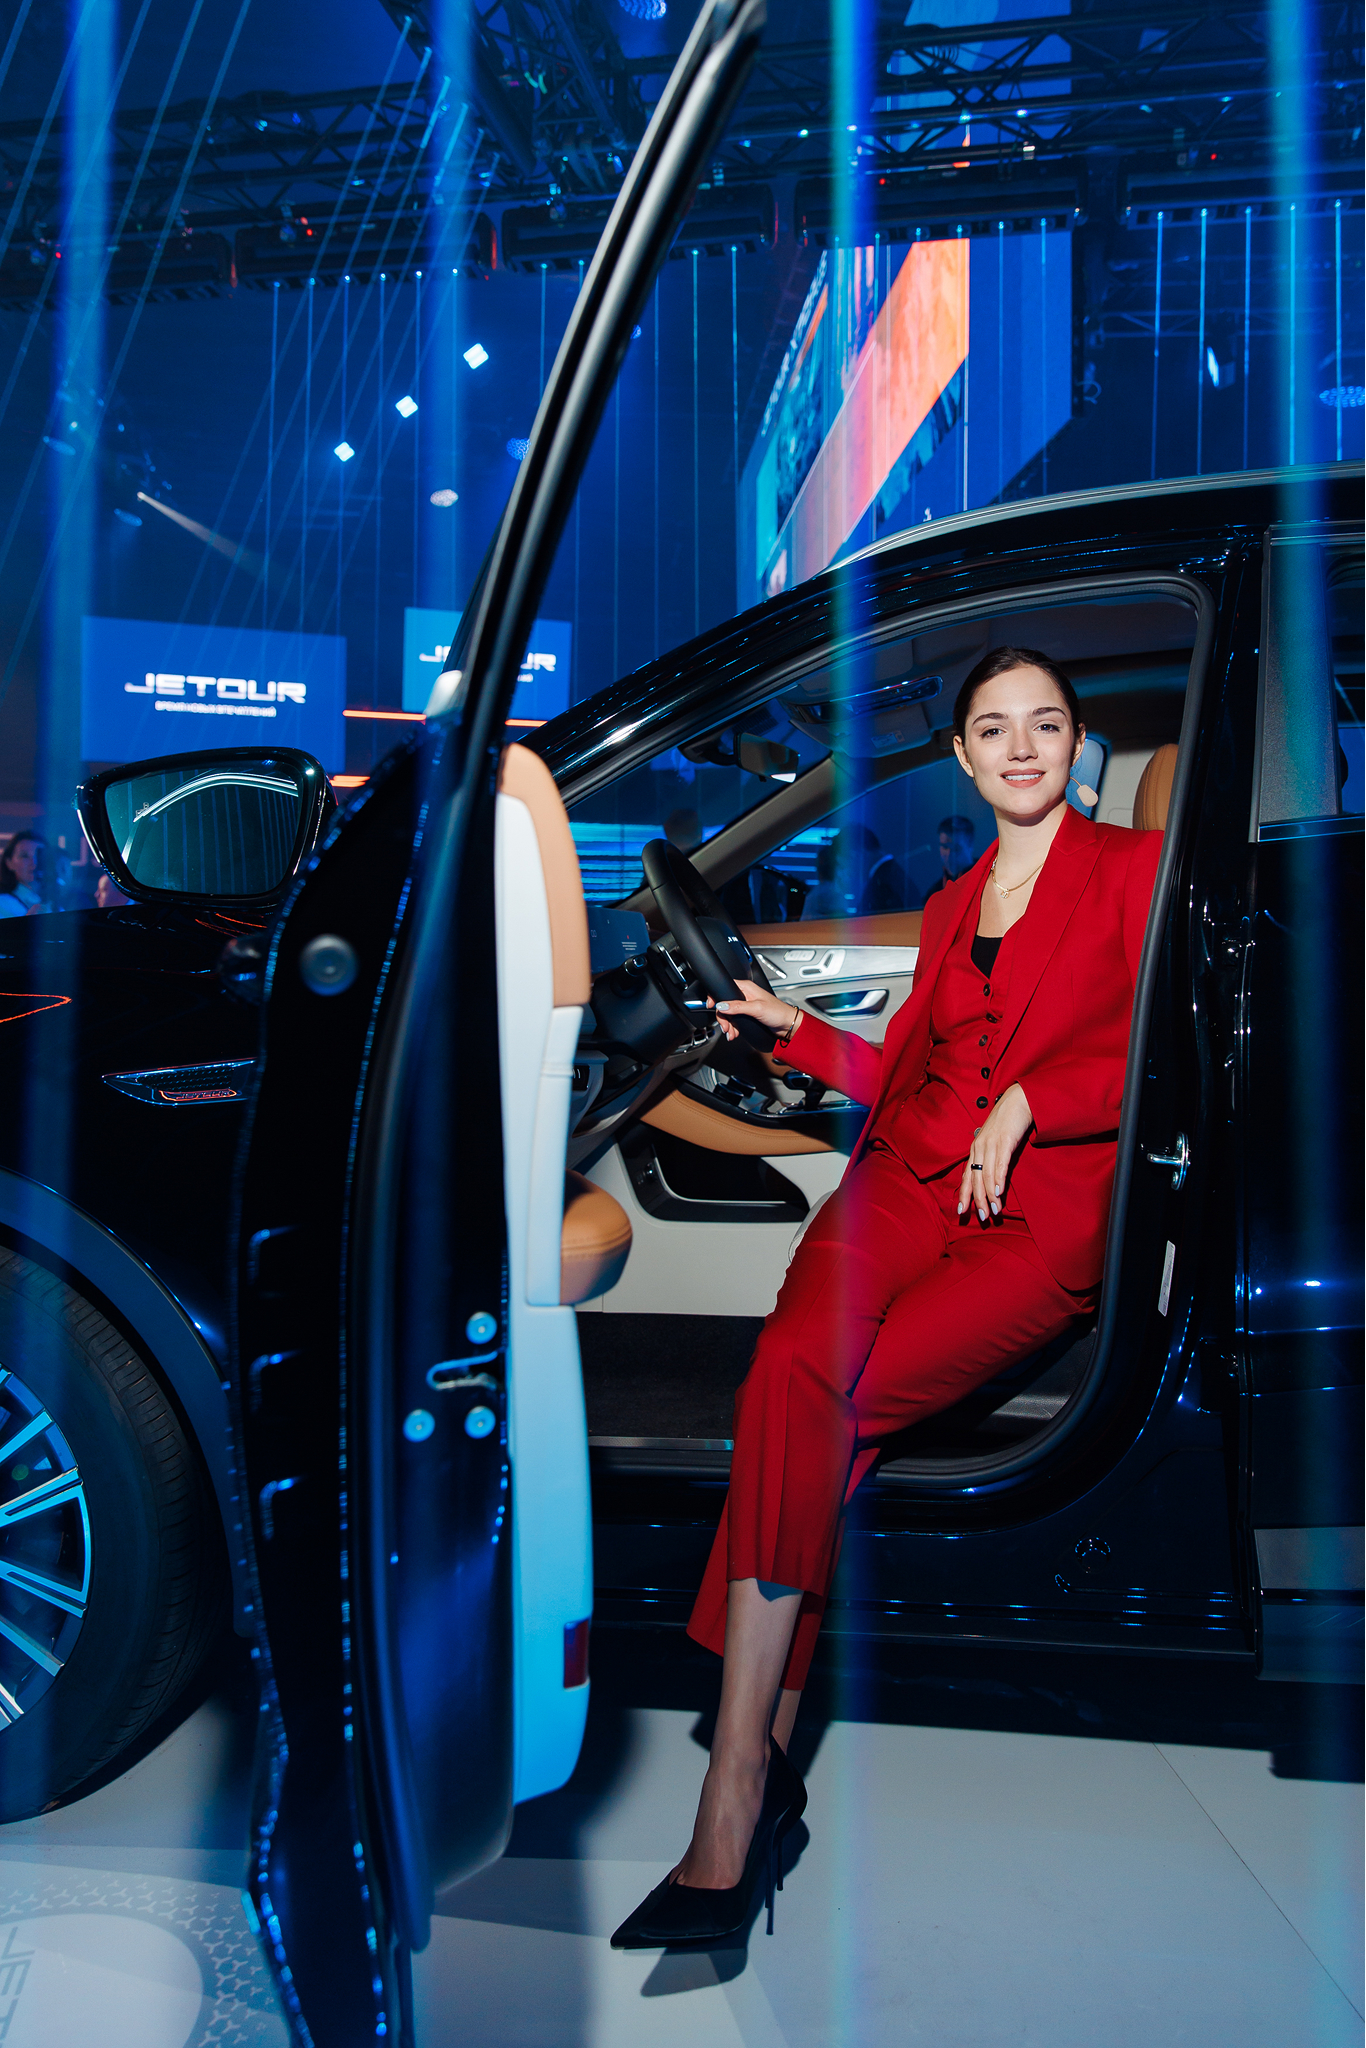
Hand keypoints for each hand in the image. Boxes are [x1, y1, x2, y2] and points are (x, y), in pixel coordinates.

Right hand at [709, 978, 799, 1043]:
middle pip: (724, 1004)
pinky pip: (734, 1020)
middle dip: (723, 1018)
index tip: (712, 1006)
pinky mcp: (747, 1014)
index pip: (724, 987)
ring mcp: (745, 1005)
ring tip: (731, 1033)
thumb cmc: (778, 1012)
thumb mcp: (756, 1008)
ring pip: (728, 1014)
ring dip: (727, 1025)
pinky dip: (732, 1027)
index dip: (716, 997)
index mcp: (746, 987)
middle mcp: (744, 994)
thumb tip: (722, 1005)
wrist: (787, 1025)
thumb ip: (738, 1006)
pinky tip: (734, 1033)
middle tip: (725, 1027)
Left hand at [957, 1083, 1033, 1222]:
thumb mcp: (995, 1142)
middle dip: (978, 1200)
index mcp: (975, 1148)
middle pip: (975, 1179)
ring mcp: (991, 1143)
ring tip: (994, 1211)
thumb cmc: (1008, 1123)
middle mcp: (979, 1147)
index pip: (966, 1175)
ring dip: (990, 1195)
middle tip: (983, 1217)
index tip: (962, 1211)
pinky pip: (1000, 1164)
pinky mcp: (1005, 1140)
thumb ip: (991, 1159)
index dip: (964, 1194)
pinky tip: (999, 1192)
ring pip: (986, 1175)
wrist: (1018, 1101)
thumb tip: (991, 1181)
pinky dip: (998, 1179)